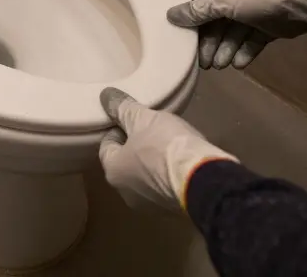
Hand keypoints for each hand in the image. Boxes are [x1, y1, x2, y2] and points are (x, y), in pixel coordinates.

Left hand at [97, 87, 235, 211]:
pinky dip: (169, 176)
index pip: (106, 147)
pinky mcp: (172, 210)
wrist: (202, 179)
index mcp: (113, 172)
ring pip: (146, 178)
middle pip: (125, 164)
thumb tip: (104, 95)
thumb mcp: (143, 119)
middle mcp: (125, 193)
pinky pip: (165, 187)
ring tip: (170, 146)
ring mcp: (150, 205)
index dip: (119, 130)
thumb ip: (122, 108)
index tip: (133, 121)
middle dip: (136, 148)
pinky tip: (182, 163)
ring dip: (153, 163)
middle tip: (153, 132)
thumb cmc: (165, 145)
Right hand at [167, 0, 306, 68]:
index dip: (188, 17)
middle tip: (202, 63)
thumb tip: (170, 15)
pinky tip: (238, 63)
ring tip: (220, 65)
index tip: (178, 37)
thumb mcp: (220, 0)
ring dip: (225, 49)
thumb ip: (196, 11)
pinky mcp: (268, 26)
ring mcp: (253, 11)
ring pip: (233, 33)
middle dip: (208, 41)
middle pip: (214, 20)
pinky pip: (251, 40)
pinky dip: (244, 51)